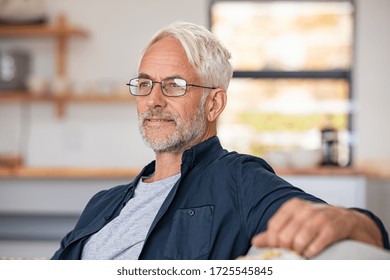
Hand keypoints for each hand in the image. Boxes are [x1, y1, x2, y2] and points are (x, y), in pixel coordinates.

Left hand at [251, 198, 382, 257]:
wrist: (347, 219)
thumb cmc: (316, 223)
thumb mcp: (294, 222)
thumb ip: (274, 232)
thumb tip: (254, 241)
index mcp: (292, 206)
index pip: (273, 227)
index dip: (272, 241)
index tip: (277, 248)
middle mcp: (305, 209)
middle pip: (285, 237)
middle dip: (287, 248)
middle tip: (293, 251)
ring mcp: (320, 218)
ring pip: (298, 242)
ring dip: (299, 252)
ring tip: (302, 252)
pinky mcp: (333, 229)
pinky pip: (315, 246)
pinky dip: (311, 253)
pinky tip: (312, 252)